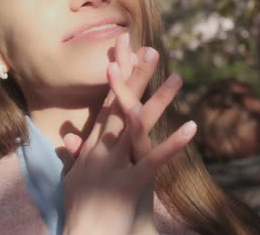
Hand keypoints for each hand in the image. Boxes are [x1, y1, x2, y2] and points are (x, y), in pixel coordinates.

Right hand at [62, 33, 196, 234]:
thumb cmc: (80, 210)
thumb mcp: (73, 178)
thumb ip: (74, 155)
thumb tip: (67, 138)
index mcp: (92, 147)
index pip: (106, 104)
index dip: (116, 77)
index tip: (124, 52)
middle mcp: (102, 149)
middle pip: (121, 106)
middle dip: (136, 76)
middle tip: (150, 49)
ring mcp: (115, 164)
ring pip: (139, 126)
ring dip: (159, 100)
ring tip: (177, 78)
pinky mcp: (129, 184)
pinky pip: (154, 161)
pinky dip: (173, 143)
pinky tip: (191, 127)